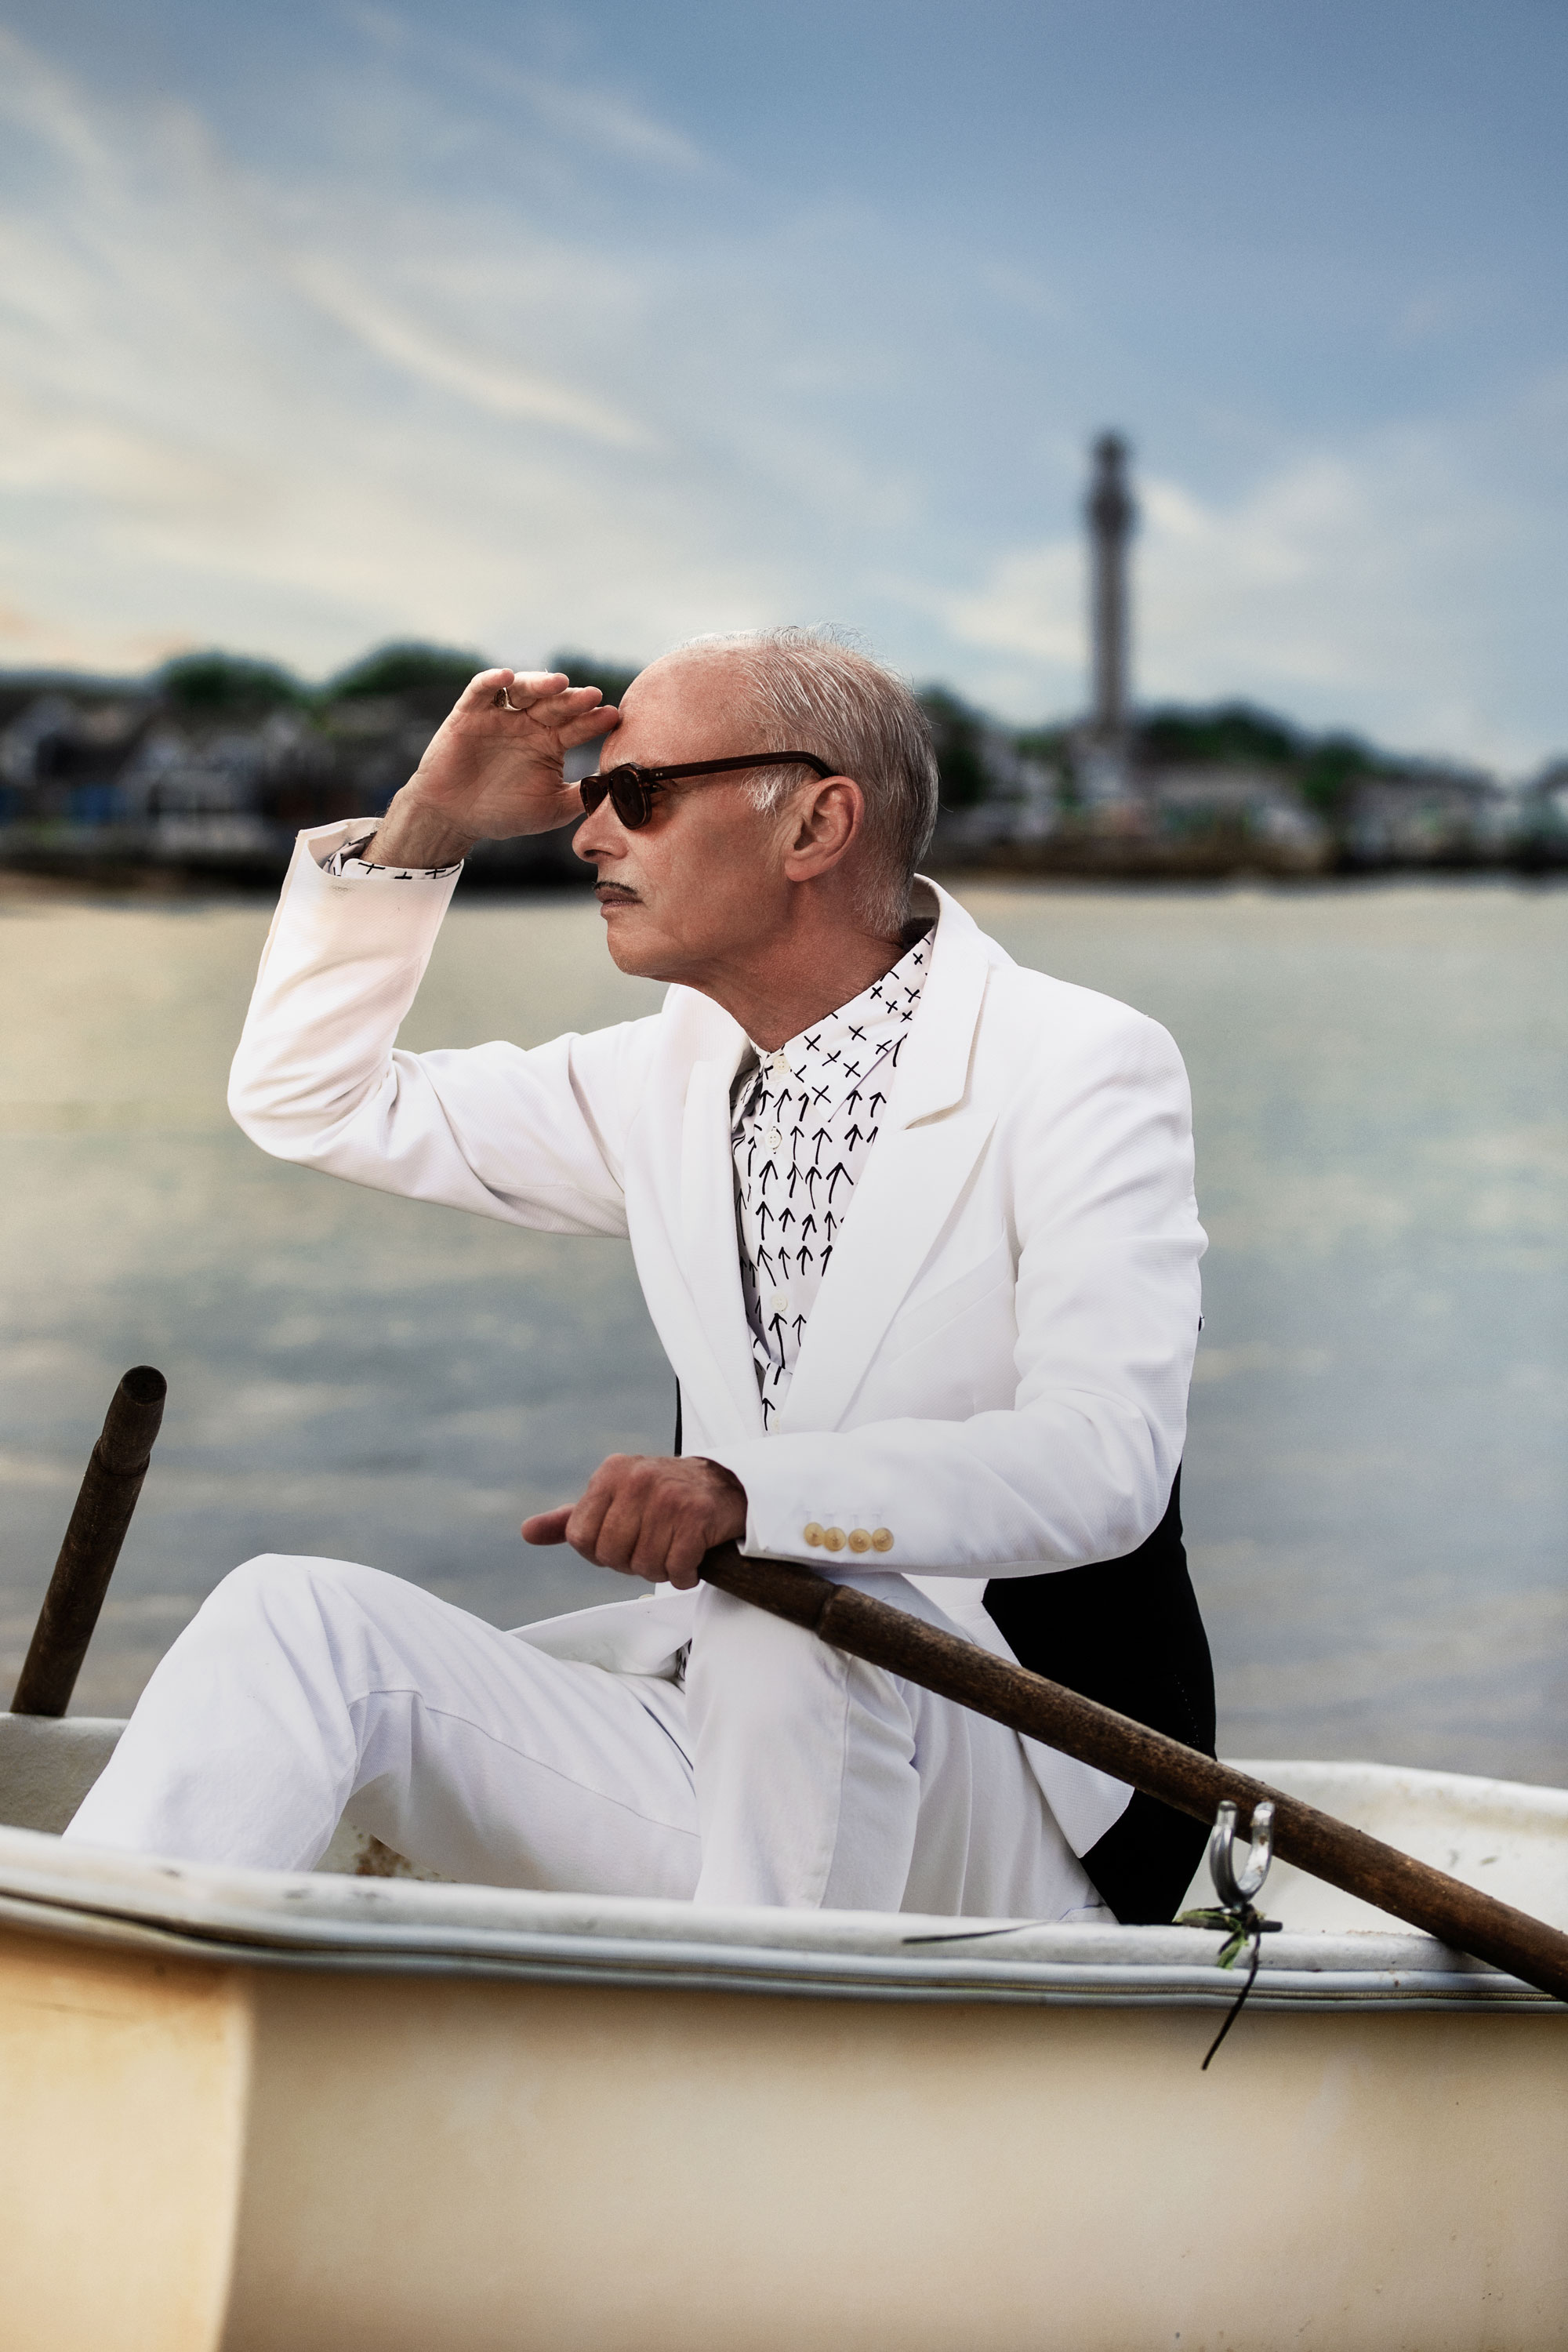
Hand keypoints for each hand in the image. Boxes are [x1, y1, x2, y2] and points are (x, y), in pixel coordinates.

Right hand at [368, 667, 620, 864]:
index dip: (594, 721)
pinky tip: (507, 676)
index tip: (613, 717)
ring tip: (560, 683)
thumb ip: (582, 797)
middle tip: (593, 696)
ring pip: (524, 689)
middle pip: (555, 704)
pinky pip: (481, 690)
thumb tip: (619, 789)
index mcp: (551, 742)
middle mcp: (529, 723)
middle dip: (574, 700)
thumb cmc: (504, 813)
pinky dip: (493, 680)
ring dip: (541, 684)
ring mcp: (501, 715)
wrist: (455, 818)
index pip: (578, 726)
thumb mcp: (551, 810)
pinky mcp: (470, 713)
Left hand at [522, 1455, 746, 1591]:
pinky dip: (685, 1574)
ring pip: (644, 1565)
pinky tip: (692, 1558)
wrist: (726, 1485)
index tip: (623, 1543)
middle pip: (611, 1555)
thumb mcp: (613, 1499)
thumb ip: (571, 1519)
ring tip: (674, 1550)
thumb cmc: (663, 1497)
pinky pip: (677, 1568)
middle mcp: (637, 1480)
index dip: (600, 1553)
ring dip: (661, 1570)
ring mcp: (668, 1496)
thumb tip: (528, 1532)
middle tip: (652, 1547)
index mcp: (610, 1474)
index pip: (579, 1538)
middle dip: (631, 1563)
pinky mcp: (697, 1515)